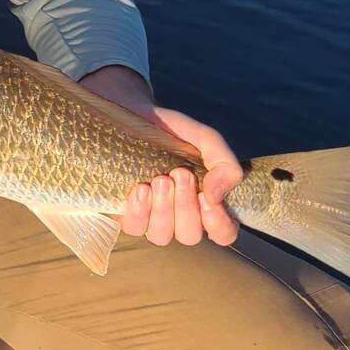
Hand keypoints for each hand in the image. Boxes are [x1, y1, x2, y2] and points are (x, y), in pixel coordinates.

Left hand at [79, 66, 241, 247]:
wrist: (131, 114)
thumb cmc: (173, 131)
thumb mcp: (204, 139)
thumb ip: (224, 163)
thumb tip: (217, 195)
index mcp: (205, 202)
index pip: (223, 233)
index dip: (219, 224)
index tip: (208, 197)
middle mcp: (180, 216)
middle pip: (189, 235)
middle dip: (186, 206)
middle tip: (180, 174)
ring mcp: (151, 217)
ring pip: (161, 235)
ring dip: (163, 210)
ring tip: (160, 180)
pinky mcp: (125, 212)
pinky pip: (134, 228)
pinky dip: (139, 212)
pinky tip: (141, 189)